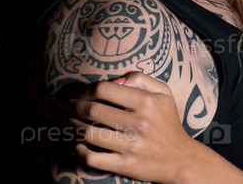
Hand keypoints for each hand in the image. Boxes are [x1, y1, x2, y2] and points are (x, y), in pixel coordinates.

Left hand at [58, 72, 194, 183]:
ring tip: (64, 122)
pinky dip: (79, 150)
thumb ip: (141, 79)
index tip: (76, 93)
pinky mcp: (125, 165)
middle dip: (71, 106)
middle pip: (92, 110)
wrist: (181, 159)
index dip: (84, 90)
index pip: (104, 90)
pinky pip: (93, 158)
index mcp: (146, 102)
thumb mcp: (163, 93)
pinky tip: (75, 144)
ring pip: (89, 133)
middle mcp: (138, 123)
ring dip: (71, 126)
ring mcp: (131, 146)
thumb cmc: (168, 122)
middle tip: (62, 106)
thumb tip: (116, 78)